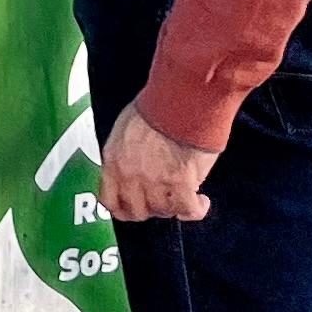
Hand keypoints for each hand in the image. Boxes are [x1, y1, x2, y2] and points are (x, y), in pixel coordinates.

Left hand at [97, 103, 218, 223]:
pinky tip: (201, 201)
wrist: (181, 100)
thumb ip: (126, 153)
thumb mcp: (126, 128)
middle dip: (151, 208)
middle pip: (137, 211)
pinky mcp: (181, 184)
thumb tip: (136, 164)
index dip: (124, 207)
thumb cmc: (157, 105)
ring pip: (163, 211)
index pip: (109, 201)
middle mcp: (130, 177)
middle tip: (164, 198)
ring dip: (175, 207)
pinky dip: (196, 209)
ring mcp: (154, 183)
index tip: (135, 205)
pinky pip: (188, 210)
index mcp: (114, 161)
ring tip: (186, 197)